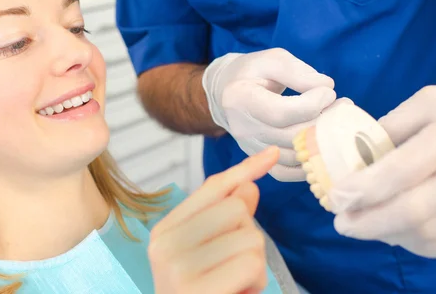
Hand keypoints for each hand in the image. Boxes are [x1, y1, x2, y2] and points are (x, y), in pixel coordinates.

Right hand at [149, 147, 279, 293]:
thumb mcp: (210, 256)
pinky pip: (252, 264)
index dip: (245, 171)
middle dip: (248, 239)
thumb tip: (249, 187)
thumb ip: (225, 219)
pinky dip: (255, 282)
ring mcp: (177, 265)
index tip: (271, 155)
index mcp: (165, 230)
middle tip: (231, 268)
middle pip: (237, 210)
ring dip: (254, 265)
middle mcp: (164, 243)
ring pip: (250, 237)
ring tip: (232, 286)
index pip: (212, 188)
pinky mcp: (197, 289)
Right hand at [202, 48, 337, 180]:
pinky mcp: (258, 158)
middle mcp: (242, 128)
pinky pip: (286, 173)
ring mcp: (249, 147)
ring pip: (292, 156)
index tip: (328, 92)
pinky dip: (308, 163)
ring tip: (336, 121)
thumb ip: (298, 71)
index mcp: (240, 99)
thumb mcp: (271, 60)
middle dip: (324, 122)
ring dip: (322, 141)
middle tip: (342, 105)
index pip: (281, 113)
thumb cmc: (251, 72)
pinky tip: (322, 144)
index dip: (312, 105)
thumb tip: (327, 88)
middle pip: (290, 137)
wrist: (226, 92)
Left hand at [329, 86, 435, 258]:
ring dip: (389, 235)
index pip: (400, 170)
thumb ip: (395, 124)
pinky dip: (416, 243)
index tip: (335, 198)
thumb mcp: (433, 103)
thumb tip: (356, 152)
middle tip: (342, 224)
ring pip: (429, 234)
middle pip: (413, 213)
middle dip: (370, 223)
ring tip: (364, 226)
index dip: (364, 189)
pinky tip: (395, 232)